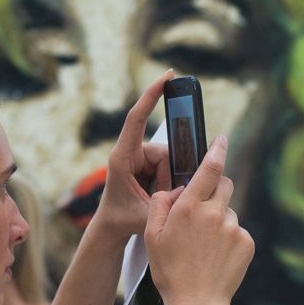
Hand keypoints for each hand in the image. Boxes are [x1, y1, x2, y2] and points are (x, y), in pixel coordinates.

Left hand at [89, 72, 172, 244]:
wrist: (112, 228)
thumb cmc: (123, 220)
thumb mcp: (148, 214)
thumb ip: (169, 201)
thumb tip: (191, 187)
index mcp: (122, 157)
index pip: (136, 118)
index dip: (150, 96)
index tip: (166, 76)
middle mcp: (131, 153)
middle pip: (165, 151)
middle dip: (170, 175)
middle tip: (160, 196)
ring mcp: (139, 158)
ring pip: (171, 160)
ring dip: (170, 181)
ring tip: (157, 200)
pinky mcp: (147, 164)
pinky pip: (169, 166)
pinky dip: (170, 182)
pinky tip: (161, 195)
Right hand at [144, 136, 254, 304]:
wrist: (197, 304)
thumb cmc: (170, 270)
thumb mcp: (151, 236)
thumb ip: (160, 204)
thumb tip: (176, 189)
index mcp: (189, 208)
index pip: (209, 168)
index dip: (217, 150)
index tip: (222, 139)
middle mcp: (214, 213)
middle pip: (224, 185)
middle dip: (215, 189)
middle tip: (202, 210)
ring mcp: (233, 228)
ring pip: (228, 211)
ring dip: (219, 219)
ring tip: (204, 247)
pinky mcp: (246, 242)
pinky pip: (237, 231)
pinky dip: (228, 238)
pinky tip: (216, 257)